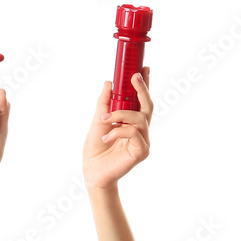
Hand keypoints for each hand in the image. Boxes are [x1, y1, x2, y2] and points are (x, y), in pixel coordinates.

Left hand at [83, 68, 151, 189]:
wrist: (92, 172)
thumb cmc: (95, 149)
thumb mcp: (98, 121)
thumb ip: (105, 103)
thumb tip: (109, 82)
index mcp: (132, 122)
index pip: (141, 101)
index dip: (145, 85)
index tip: (143, 68)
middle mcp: (140, 130)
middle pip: (148, 106)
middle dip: (142, 90)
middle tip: (134, 77)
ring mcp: (143, 141)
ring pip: (139, 118)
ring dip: (120, 115)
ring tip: (104, 120)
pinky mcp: (141, 152)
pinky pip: (134, 133)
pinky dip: (118, 131)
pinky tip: (106, 137)